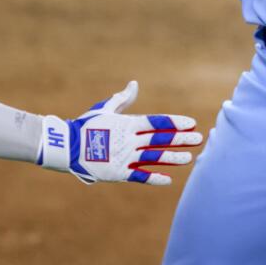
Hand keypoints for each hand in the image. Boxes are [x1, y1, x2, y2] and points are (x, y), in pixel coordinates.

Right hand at [36, 81, 202, 184]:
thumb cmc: (86, 124)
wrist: (66, 146)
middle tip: (198, 139)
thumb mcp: (105, 109)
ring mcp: (124, 157)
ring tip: (189, 158)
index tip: (191, 123)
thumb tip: (134, 84)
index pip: (156, 122)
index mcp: (127, 123)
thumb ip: (123, 99)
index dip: (175, 122)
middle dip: (180, 139)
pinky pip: (139, 176)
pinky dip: (153, 178)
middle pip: (160, 139)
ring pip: (153, 158)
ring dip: (172, 158)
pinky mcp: (118, 172)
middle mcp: (129, 140)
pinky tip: (168, 180)